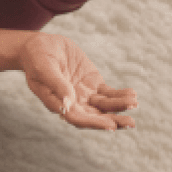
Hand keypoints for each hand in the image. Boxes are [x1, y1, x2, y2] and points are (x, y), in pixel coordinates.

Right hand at [18, 32, 137, 129]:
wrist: (41, 46)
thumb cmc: (36, 58)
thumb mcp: (43, 69)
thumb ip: (56, 85)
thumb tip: (67, 105)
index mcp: (59, 105)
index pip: (78, 119)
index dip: (94, 123)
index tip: (110, 126)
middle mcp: (74, 104)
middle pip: (95, 117)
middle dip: (113, 120)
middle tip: (130, 123)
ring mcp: (85, 94)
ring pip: (105, 106)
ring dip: (120, 107)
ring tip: (134, 104)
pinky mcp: (93, 83)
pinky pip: (109, 93)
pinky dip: (120, 95)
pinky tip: (132, 95)